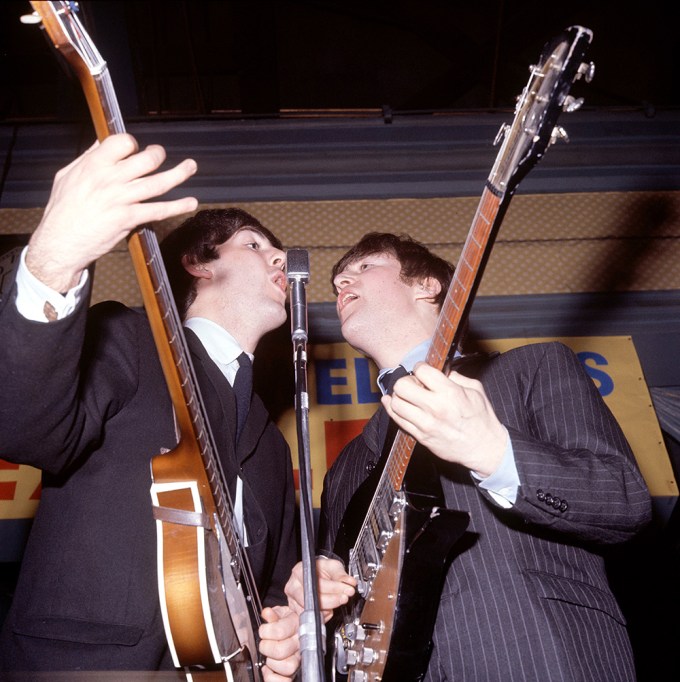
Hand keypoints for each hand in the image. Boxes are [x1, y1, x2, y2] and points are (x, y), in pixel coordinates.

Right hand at [26, 133, 197, 291]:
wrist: (60, 242)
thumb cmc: (62, 209)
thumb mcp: (68, 175)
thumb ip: (88, 158)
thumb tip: (103, 142)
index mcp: (93, 164)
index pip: (122, 142)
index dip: (132, 143)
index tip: (134, 149)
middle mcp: (109, 179)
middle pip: (145, 160)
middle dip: (158, 154)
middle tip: (161, 155)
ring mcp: (121, 199)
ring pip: (157, 183)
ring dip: (178, 174)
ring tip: (190, 166)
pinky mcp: (129, 218)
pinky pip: (159, 210)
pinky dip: (177, 206)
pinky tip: (190, 202)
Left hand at [259, 604, 299, 680]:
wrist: (295, 625)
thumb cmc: (288, 619)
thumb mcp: (281, 611)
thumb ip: (274, 613)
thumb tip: (267, 613)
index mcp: (298, 625)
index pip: (279, 631)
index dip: (267, 631)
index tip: (264, 630)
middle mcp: (300, 643)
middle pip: (281, 650)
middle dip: (266, 646)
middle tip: (265, 642)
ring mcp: (298, 658)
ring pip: (288, 667)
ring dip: (272, 662)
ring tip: (268, 656)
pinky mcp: (293, 671)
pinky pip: (286, 681)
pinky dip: (272, 678)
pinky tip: (268, 669)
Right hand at [285, 558, 355, 621]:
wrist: (314, 576)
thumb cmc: (320, 570)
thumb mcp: (332, 566)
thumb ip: (341, 574)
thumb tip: (350, 582)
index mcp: (300, 571)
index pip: (318, 583)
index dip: (334, 588)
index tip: (347, 589)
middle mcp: (293, 587)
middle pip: (312, 599)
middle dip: (332, 600)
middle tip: (344, 598)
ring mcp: (292, 601)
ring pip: (311, 611)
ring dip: (327, 610)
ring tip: (335, 604)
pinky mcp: (296, 613)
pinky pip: (309, 620)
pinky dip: (322, 617)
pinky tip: (327, 610)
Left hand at [382, 362, 507, 476]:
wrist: (484, 448)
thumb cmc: (482, 419)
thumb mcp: (475, 390)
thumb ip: (456, 377)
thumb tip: (440, 370)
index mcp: (450, 393)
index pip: (421, 371)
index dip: (420, 368)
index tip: (422, 371)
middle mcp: (435, 408)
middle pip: (402, 386)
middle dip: (406, 381)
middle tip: (414, 384)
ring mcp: (426, 424)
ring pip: (395, 403)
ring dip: (398, 396)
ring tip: (407, 396)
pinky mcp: (421, 436)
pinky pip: (397, 420)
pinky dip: (392, 409)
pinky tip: (392, 403)